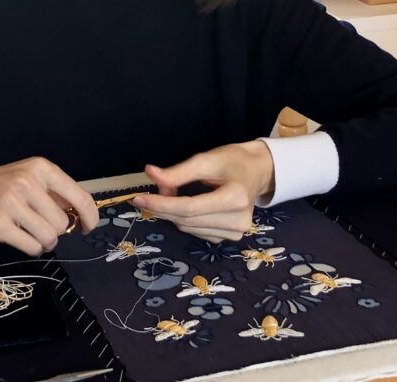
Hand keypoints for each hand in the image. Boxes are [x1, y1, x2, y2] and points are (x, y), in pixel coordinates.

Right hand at [0, 157, 98, 255]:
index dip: (90, 216)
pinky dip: (31, 249)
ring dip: (43, 242)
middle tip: (38, 225)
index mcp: (40, 167)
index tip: (88, 227)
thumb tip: (81, 214)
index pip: (79, 196)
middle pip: (62, 222)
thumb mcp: (26, 177)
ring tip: (28, 233)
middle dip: (55, 231)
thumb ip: (53, 192)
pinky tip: (19, 238)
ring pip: (49, 237)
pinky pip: (32, 247)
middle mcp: (27, 181)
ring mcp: (12, 203)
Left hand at [132, 141, 274, 242]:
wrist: (258, 171)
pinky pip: (196, 232)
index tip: (138, 198)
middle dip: (164, 206)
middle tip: (153, 188)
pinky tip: (189, 204)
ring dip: (173, 212)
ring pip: (188, 227)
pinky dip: (185, 219)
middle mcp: (237, 221)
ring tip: (175, 192)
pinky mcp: (231, 237)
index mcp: (234, 199)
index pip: (188, 208)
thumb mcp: (206, 159)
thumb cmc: (232, 160)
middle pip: (186, 220)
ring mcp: (236, 233)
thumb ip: (178, 172)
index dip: (161, 204)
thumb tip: (150, 173)